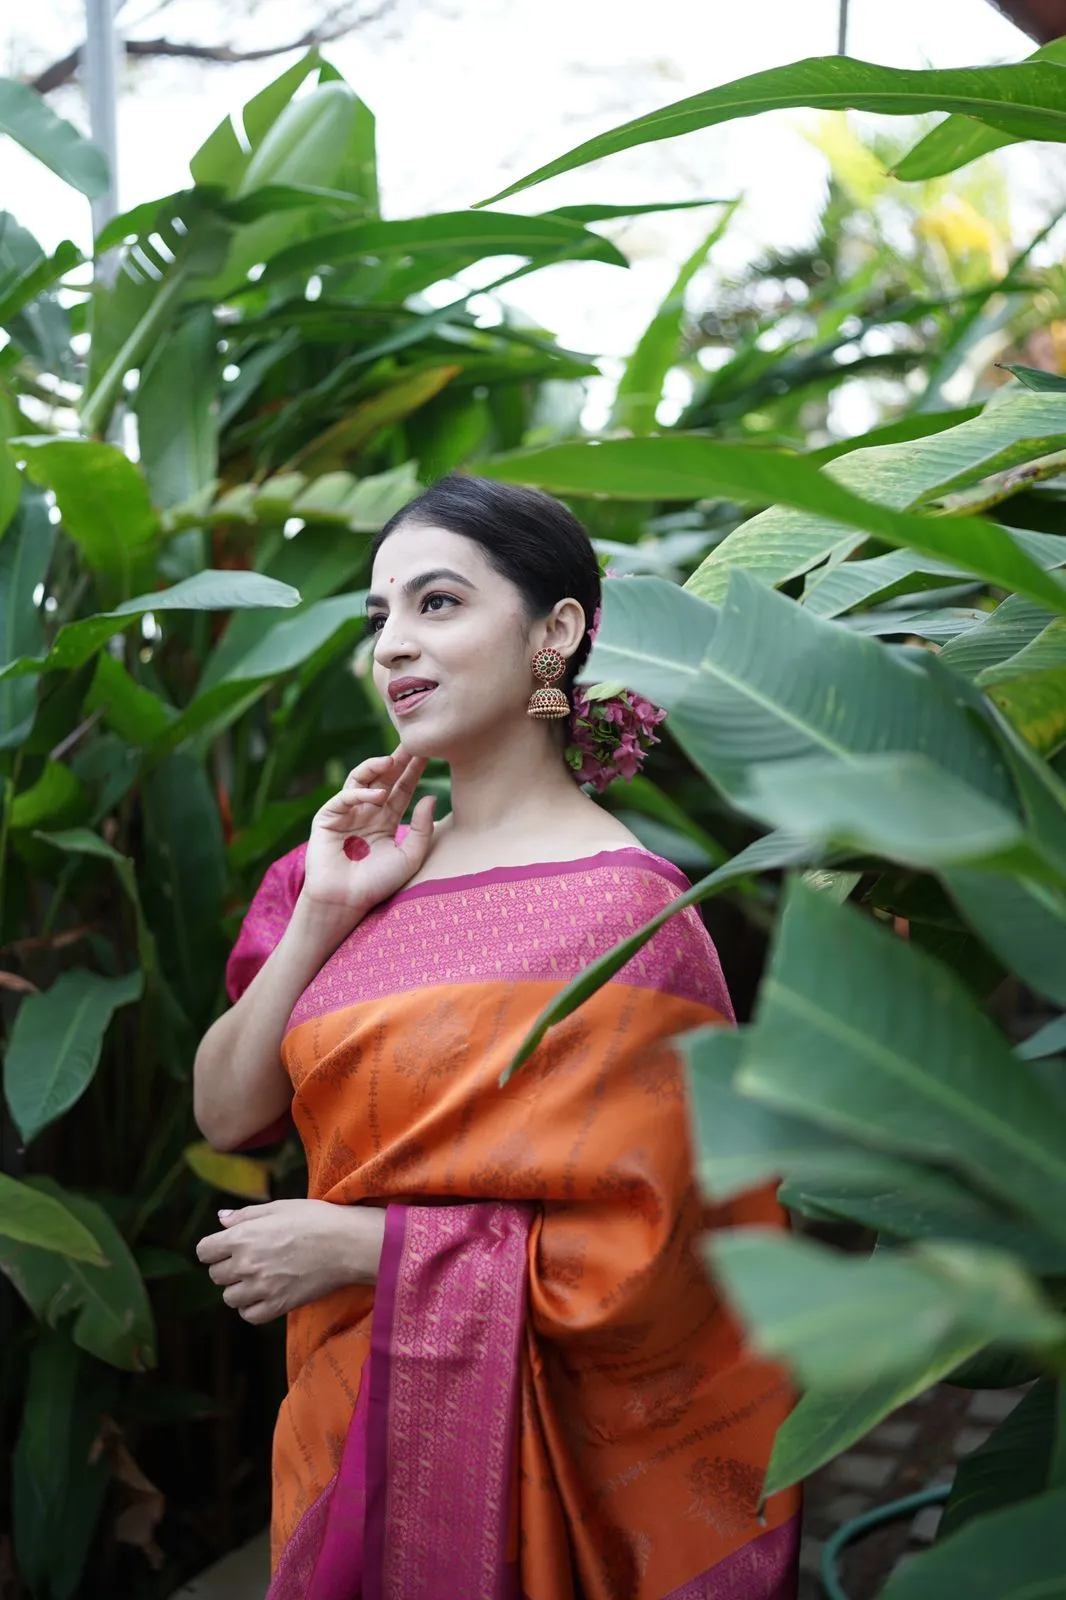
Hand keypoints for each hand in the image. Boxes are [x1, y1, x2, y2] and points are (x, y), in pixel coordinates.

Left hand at [195, 1199, 384, 1323]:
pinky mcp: (277, 1306)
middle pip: (216, 1275)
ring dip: (240, 1288)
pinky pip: (248, 1315)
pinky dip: (252, 1307)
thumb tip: (220, 1220)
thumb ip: (245, 1215)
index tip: (227, 1247)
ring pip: (230, 1298)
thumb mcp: (279, 1208)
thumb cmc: (315, 1219)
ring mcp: (261, 1287)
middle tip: (251, 1259)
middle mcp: (246, 1264)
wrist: (346, 1243)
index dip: (214, 1248)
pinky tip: (265, 1294)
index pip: (204, 1251)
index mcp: (242, 1237)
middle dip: (228, 1267)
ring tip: (260, 1277)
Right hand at [301, 747, 435, 921]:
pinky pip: (344, 798)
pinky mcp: (327, 817)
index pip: (403, 789)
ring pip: (361, 780)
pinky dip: (361, 794)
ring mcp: (346, 813)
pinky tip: (377, 796)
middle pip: (384, 779)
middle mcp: (366, 812)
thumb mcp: (408, 857)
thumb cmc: (377, 884)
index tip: (430, 754)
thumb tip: (432, 798)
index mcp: (385, 821)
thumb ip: (421, 829)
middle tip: (413, 743)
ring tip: (393, 759)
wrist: (345, 901)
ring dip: (376, 767)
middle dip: (397, 761)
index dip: (414, 772)